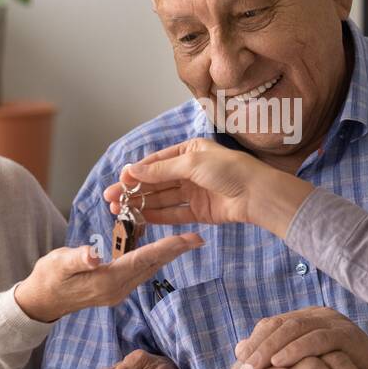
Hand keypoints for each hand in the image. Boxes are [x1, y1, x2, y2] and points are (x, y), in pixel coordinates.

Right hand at [13, 232, 202, 321]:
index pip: (142, 260)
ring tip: (185, 241)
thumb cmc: (48, 278)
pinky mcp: (115, 289)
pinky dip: (152, 258)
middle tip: (197, 238)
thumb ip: (77, 259)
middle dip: (175, 251)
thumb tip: (94, 256)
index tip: (187, 239)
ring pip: (148, 269)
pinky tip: (160, 250)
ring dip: (166, 255)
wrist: (41, 302)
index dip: (166, 248)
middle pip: (152, 266)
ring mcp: (118, 291)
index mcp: (107, 281)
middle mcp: (118, 289)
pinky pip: (139, 271)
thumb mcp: (58, 264)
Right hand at [102, 138, 313, 237]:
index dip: (136, 172)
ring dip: (141, 204)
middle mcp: (190, 171)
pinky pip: (174, 213)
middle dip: (133, 190)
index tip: (119, 180)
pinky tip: (140, 217)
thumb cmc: (229, 170)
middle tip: (111, 199)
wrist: (257, 194)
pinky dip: (158, 215)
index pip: (156, 162)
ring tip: (120, 210)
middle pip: (156, 182)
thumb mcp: (192, 162)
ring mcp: (195, 192)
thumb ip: (161, 170)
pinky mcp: (200, 211)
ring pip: (162, 198)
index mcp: (189, 151)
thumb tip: (133, 171)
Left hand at [233, 307, 367, 368]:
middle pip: (279, 325)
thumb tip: (239, 350)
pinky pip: (317, 339)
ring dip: (271, 348)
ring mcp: (333, 323)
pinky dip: (296, 350)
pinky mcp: (346, 335)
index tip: (236, 365)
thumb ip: (278, 359)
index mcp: (307, 321)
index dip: (253, 343)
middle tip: (239, 367)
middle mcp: (319, 317)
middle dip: (257, 347)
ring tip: (253, 366)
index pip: (272, 325)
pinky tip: (281, 362)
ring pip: (294, 329)